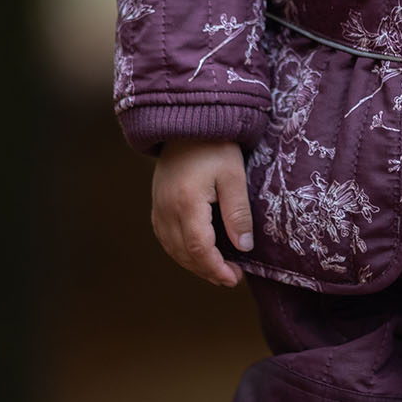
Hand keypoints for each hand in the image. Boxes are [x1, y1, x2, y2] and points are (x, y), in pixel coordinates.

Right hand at [150, 139, 254, 288]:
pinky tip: (195, 253)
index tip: (234, 279)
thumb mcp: (234, 177)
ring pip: (172, 248)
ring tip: (216, 270)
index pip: (199, 249)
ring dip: (193, 264)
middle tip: (231, 277)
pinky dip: (179, 251)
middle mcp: (167, 209)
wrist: (187, 122)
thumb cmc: (215, 146)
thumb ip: (238, 213)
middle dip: (207, 271)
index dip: (216, 269)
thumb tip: (243, 247)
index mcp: (187, 203)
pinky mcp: (157, 202)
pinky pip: (164, 236)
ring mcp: (158, 206)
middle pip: (184, 253)